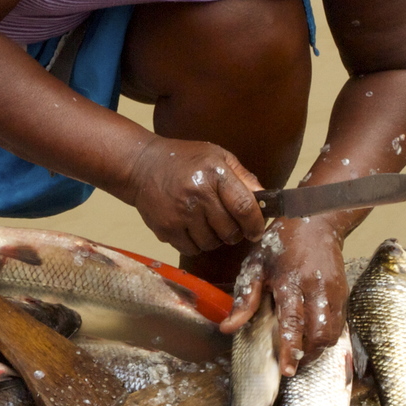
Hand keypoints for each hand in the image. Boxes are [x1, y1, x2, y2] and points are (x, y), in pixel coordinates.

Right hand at [125, 137, 264, 257]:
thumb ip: (244, 177)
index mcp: (215, 174)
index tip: (257, 230)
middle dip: (235, 232)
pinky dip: (196, 244)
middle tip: (228, 224)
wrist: (140, 165)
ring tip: (207, 224)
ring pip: (212, 243)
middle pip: (230, 231)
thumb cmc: (184, 160)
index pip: (245, 208)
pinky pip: (191, 249)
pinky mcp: (165, 228)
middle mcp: (198, 194)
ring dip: (214, 239)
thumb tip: (265, 200)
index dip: (256, 224)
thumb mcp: (217, 156)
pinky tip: (191, 228)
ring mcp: (180, 214)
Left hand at [217, 216, 350, 376]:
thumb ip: (244, 299)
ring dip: (318, 349)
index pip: (294, 321)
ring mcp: (335, 292)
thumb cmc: (280, 244)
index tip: (288, 370)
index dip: (292, 348)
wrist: (316, 222)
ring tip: (301, 354)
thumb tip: (227, 328)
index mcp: (291, 281)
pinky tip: (312, 338)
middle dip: (309, 355)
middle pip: (320, 333)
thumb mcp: (255, 265)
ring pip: (333, 333)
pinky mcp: (344, 294)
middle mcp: (317, 289)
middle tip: (293, 365)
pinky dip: (327, 337)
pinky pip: (339, 324)